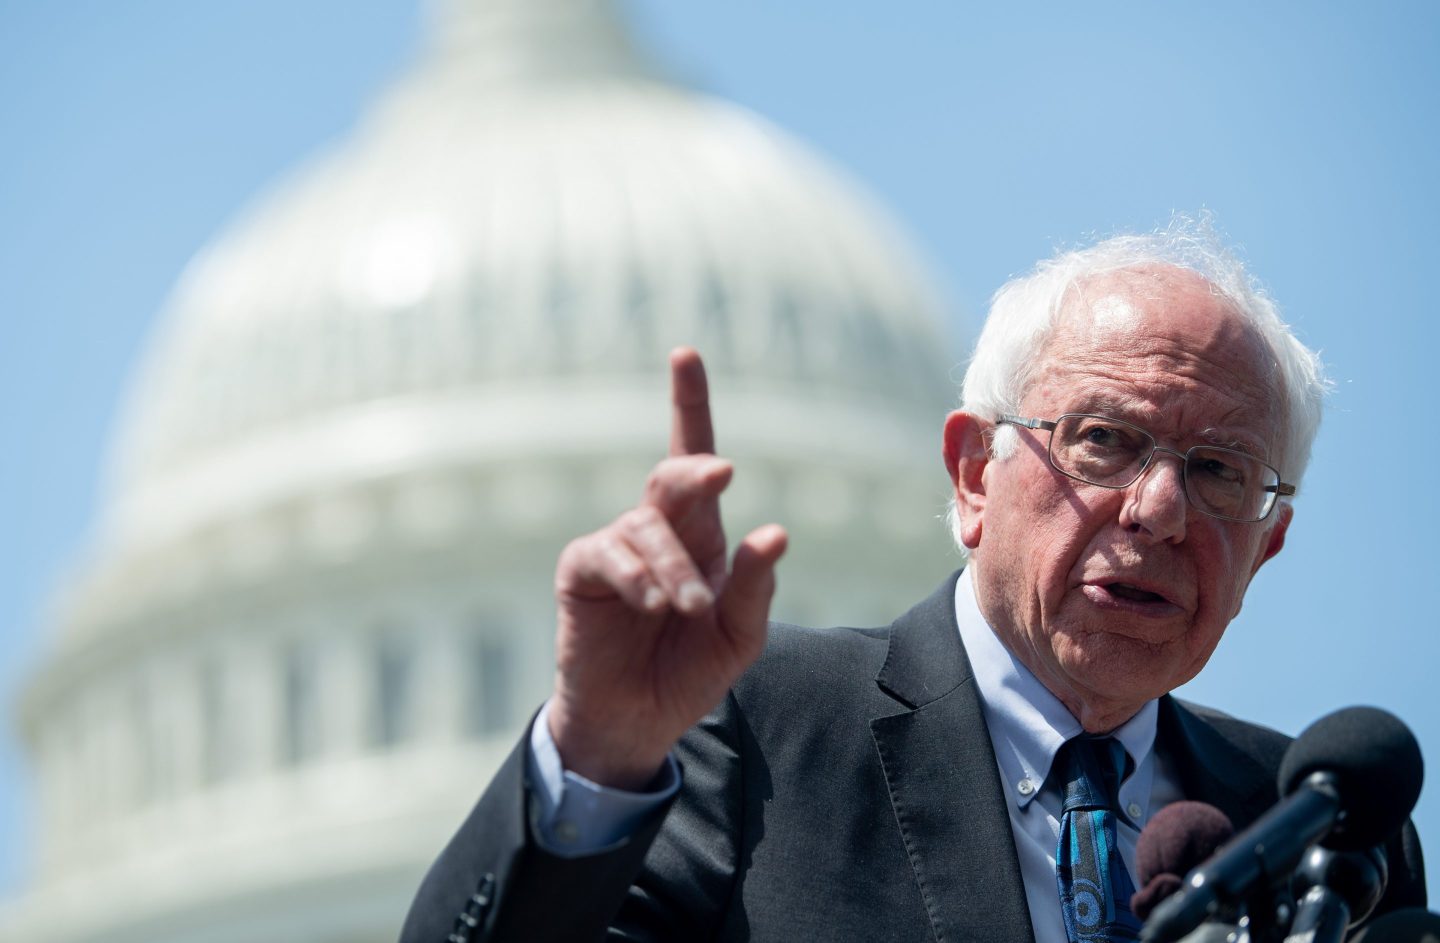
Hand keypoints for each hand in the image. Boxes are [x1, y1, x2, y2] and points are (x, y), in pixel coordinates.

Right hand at [548, 348, 787, 788]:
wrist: (638, 720)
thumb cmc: (690, 670)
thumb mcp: (740, 634)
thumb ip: (757, 586)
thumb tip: (776, 532)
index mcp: (699, 535)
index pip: (692, 458)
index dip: (688, 403)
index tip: (685, 353)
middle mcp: (657, 529)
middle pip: (675, 476)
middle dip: (698, 469)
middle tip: (722, 472)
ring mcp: (617, 546)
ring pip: (648, 526)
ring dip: (675, 567)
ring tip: (689, 610)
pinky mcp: (583, 570)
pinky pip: (609, 553)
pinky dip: (637, 576)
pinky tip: (652, 604)